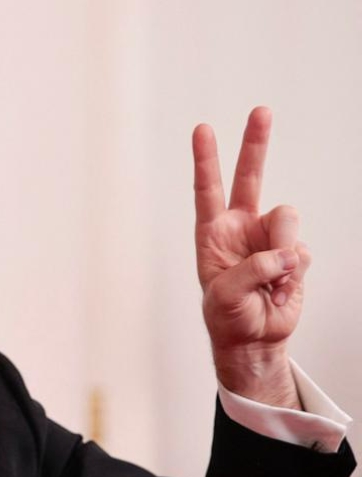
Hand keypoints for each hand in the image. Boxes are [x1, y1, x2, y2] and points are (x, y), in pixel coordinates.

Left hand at [192, 107, 307, 408]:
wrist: (254, 339)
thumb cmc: (227, 316)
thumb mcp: (225, 295)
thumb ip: (251, 270)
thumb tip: (285, 254)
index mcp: (213, 233)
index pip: (207, 190)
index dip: (205, 160)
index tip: (202, 129)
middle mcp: (241, 227)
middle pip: (250, 177)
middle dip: (255, 144)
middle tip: (261, 111)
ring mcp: (269, 237)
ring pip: (287, 219)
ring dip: (282, 250)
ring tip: (272, 281)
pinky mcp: (293, 253)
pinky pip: (301, 251)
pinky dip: (294, 274)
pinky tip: (282, 289)